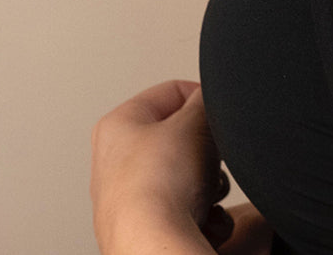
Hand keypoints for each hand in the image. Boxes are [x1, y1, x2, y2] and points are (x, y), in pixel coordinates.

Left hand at [91, 79, 232, 249]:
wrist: (153, 243)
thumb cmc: (159, 185)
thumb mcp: (196, 120)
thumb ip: (207, 99)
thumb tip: (211, 97)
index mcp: (117, 125)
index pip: (173, 91)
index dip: (203, 100)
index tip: (218, 114)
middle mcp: (114, 163)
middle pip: (181, 139)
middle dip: (206, 151)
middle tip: (211, 157)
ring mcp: (127, 200)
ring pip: (187, 176)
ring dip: (209, 184)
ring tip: (207, 191)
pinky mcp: (143, 229)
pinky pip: (185, 209)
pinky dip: (202, 213)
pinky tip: (205, 217)